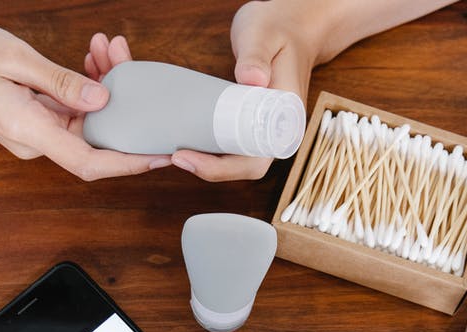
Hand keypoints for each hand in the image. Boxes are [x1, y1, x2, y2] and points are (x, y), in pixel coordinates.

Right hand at [0, 17, 168, 180]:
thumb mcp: (14, 57)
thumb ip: (60, 83)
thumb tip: (103, 101)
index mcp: (27, 131)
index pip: (89, 162)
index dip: (129, 163)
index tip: (161, 155)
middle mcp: (32, 140)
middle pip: (93, 137)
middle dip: (121, 105)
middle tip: (126, 58)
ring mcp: (32, 132)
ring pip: (85, 120)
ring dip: (103, 88)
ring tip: (106, 48)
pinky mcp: (32, 119)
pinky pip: (70, 110)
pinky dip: (85, 87)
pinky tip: (91, 59)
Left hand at [171, 1, 319, 181]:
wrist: (291, 26)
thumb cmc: (278, 29)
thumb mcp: (263, 35)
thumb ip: (256, 54)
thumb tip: (251, 79)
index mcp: (287, 116)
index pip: (257, 159)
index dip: (224, 168)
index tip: (190, 157)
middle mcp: (279, 129)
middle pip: (245, 167)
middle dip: (210, 169)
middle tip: (176, 157)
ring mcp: (267, 127)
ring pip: (238, 159)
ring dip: (208, 163)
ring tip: (175, 154)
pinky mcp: (254, 121)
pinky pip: (233, 144)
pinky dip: (210, 149)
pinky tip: (187, 143)